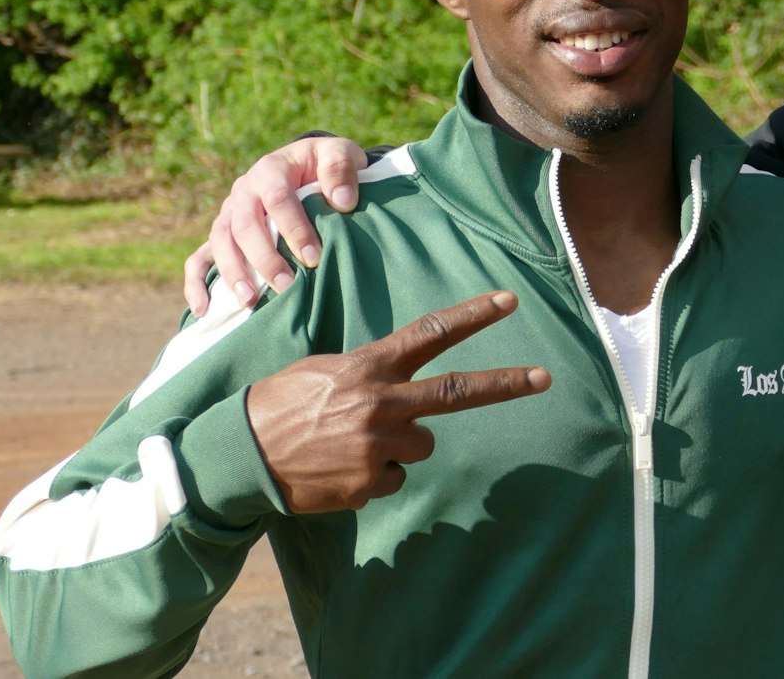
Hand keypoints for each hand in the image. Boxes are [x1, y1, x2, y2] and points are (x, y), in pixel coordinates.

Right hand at [182, 135, 370, 315]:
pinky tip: (203, 309)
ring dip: (233, 273)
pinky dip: (196, 283)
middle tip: (287, 286)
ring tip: (250, 301)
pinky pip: (199, 258)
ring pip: (220, 243)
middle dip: (264, 259)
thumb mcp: (340, 153)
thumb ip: (341, 168)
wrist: (308, 165)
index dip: (293, 229)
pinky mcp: (222, 234)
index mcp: (271, 170)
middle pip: (244, 226)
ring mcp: (229, 213)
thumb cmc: (326, 164)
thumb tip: (343, 202)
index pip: (277, 198)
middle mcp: (243, 191)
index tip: (313, 257)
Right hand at [246, 291, 550, 512]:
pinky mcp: (369, 482)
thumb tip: (401, 378)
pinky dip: (373, 477)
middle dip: (506, 384)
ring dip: (397, 446)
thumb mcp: (324, 369)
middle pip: (457, 391)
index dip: (472, 315)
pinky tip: (339, 469)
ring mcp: (378, 444)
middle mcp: (381, 402)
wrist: (239, 455)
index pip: (430, 333)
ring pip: (421, 445)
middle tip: (545, 377)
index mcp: (368, 366)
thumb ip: (369, 371)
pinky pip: (392, 479)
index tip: (508, 301)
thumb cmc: (280, 404)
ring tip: (350, 443)